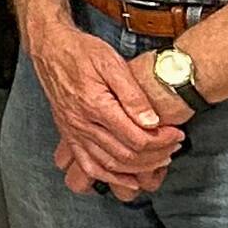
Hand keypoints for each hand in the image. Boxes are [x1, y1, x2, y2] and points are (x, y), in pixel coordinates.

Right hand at [28, 21, 182, 198]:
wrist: (50, 49)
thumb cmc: (81, 52)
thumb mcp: (112, 63)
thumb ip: (132, 95)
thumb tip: (151, 121)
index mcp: (95, 106)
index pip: (136, 138)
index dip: (162, 141)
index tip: (177, 134)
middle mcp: (82, 124)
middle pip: (126, 154)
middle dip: (156, 155)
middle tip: (174, 146)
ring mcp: (73, 132)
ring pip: (110, 164)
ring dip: (138, 168)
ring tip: (159, 159)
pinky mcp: (69, 134)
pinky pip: (88, 164)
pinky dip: (108, 176)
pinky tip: (126, 178)